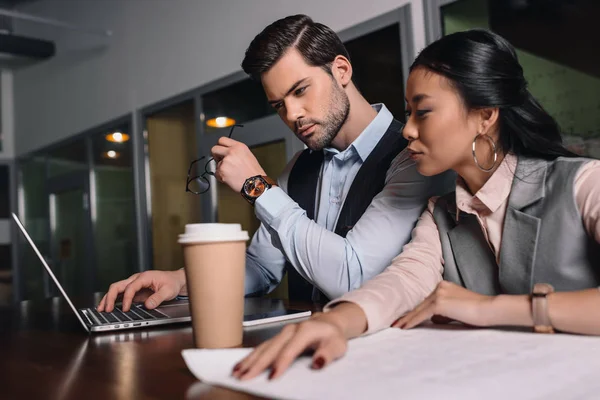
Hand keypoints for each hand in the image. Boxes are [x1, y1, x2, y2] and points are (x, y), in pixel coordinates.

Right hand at [96, 269, 186, 311]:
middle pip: (118, 286)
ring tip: (101, 309)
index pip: (130, 287)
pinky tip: (109, 307)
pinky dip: (114, 300)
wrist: (176, 280)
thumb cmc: (172, 283)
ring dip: (108, 298)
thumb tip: (147, 305)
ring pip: (117, 289)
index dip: (127, 299)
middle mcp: (136, 279)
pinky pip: (121, 294)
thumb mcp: (168, 291)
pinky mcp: (134, 290)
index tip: (126, 309)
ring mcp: (134, 284)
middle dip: (110, 297)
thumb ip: (158, 298)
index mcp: (144, 277)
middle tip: (106, 309)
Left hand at [211, 137, 266, 191]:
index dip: (220, 146)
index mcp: (238, 146)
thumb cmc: (254, 172)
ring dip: (221, 169)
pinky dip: (221, 177)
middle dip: (216, 155)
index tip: (220, 150)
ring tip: (232, 174)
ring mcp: (225, 161)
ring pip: (216, 164)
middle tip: (220, 160)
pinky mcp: (221, 171)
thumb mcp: (248, 155)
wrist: (255, 183)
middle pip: (214, 149)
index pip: (222, 140)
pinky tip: (230, 178)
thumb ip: (236, 152)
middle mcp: (231, 152)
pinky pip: (216, 173)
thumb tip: (227, 153)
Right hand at [232, 313, 347, 380]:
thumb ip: (327, 355)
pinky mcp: (278, 337)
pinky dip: (251, 356)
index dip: (280, 364)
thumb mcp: (337, 346)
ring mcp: (282, 333)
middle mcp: (290, 330)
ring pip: (263, 347)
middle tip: (245, 377)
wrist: (328, 323)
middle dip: (257, 364)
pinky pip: (262, 346)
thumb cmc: (332, 336)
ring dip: (250, 360)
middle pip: (271, 348)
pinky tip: (241, 364)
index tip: (272, 377)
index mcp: (305, 331)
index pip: (290, 350)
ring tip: (237, 372)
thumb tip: (317, 363)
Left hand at [393, 281, 494, 328]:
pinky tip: (404, 328)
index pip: (426, 301)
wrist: (489, 309)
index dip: (415, 310)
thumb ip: (444, 312)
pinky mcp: (439, 303)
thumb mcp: (457, 309)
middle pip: (420, 304)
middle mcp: (439, 287)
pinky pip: (421, 315)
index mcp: (444, 286)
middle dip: (408, 314)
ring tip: (396, 326)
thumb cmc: (478, 313)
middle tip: (396, 322)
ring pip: (418, 309)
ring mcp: (438, 294)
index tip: (405, 317)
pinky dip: (412, 321)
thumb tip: (433, 320)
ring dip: (407, 319)